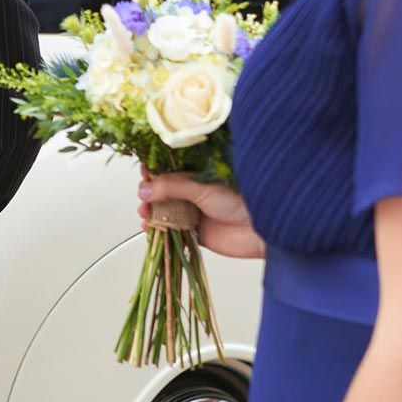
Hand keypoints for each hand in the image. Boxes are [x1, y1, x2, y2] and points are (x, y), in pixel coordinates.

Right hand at [138, 167, 264, 258]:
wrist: (259, 230)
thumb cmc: (239, 200)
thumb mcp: (201, 187)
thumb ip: (170, 187)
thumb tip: (144, 189)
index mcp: (195, 175)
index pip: (167, 170)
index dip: (153, 171)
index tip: (143, 175)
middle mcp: (191, 192)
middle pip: (161, 192)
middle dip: (148, 194)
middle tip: (144, 198)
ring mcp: (191, 212)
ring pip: (163, 211)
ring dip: (151, 212)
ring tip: (146, 214)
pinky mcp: (193, 232)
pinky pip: (170, 230)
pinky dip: (157, 230)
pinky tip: (150, 229)